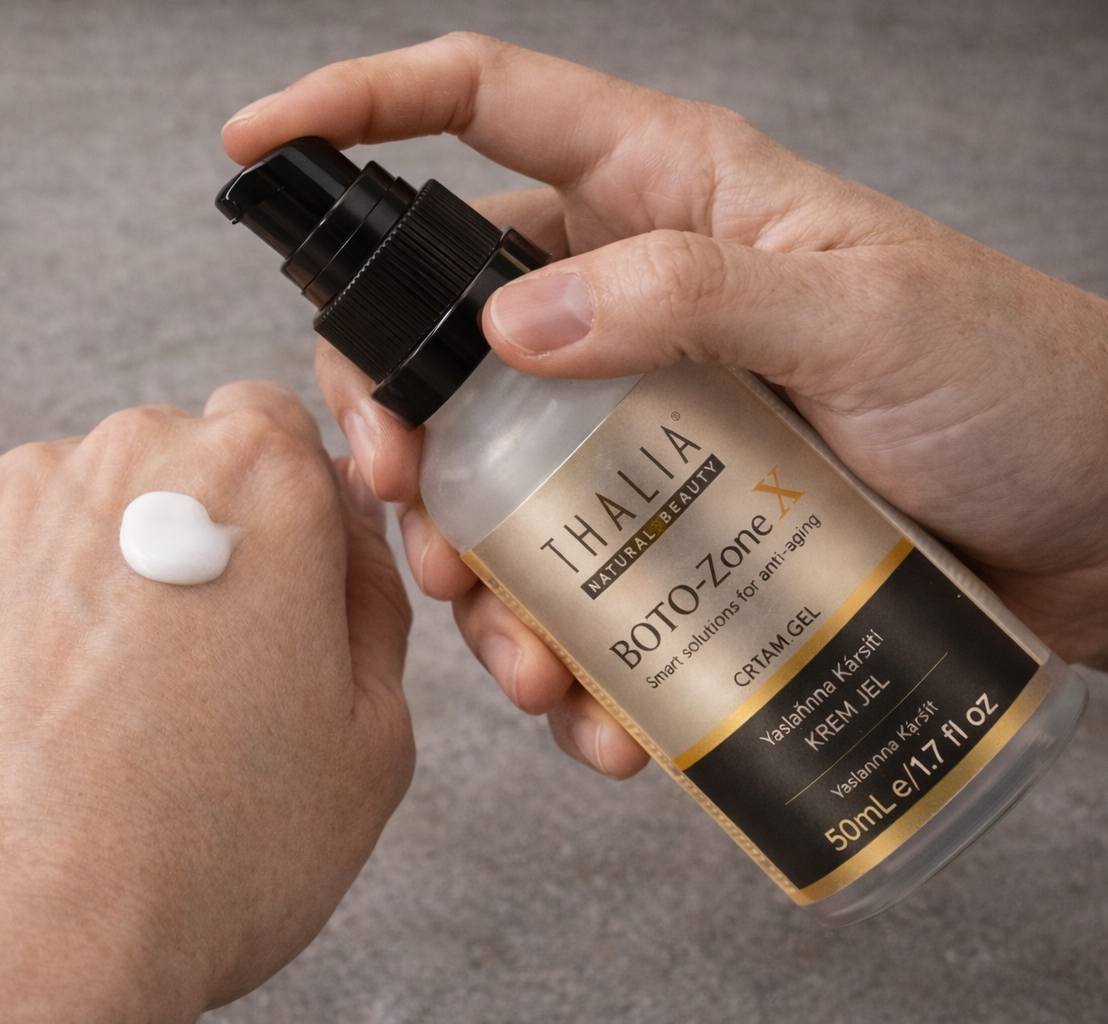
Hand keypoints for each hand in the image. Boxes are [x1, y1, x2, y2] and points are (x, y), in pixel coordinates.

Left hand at [0, 383, 413, 1022]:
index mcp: (255, 478)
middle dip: (194, 539)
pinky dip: (15, 610)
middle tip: (199, 666)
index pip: (279, 426)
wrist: (18, 935)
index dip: (287, 513)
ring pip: (80, 507)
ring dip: (100, 571)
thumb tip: (343, 554)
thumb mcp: (373, 742)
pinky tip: (33, 709)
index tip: (277, 586)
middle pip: (176, 462)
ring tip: (104, 704)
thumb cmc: (203, 851)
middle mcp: (126, 458)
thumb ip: (372, 609)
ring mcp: (10, 501)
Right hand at [222, 33, 1107, 777]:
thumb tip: (518, 320)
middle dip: (396, 418)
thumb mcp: (869, 317)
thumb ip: (696, 295)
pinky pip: (570, 576)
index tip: (257, 144)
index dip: (360, 105)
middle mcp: (631, 296)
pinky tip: (594, 710)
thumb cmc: (1026, 383)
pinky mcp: (670, 520)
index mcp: (667, 194)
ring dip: (477, 573)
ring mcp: (643, 416)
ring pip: (493, 475)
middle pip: (443, 327)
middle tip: (407, 502)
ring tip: (527, 658)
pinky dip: (560, 649)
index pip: (484, 109)